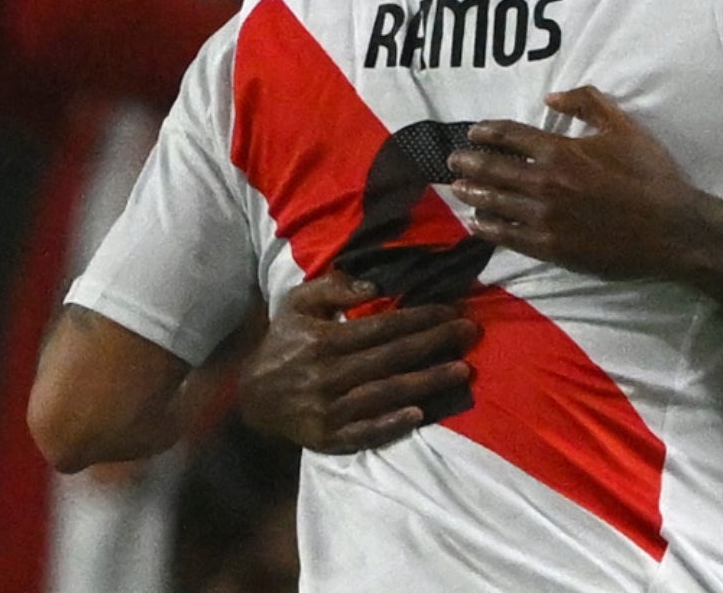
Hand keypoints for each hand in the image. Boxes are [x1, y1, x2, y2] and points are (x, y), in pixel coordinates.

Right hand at [238, 271, 479, 453]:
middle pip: (392, 357)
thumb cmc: (283, 344)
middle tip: (470, 333)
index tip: (451, 310)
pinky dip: (391, 424)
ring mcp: (328, 408)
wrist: (252, 398)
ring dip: (426, 382)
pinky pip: (364, 432)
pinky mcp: (328, 437)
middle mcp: (328, 374)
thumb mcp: (297, 305)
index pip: (382, 327)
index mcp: (324, 340)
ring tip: (462, 371)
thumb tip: (374, 287)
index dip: (420, 318)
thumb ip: (332, 287)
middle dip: (435, 343)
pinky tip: (420, 415)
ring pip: (386, 393)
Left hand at [446, 86, 701, 280]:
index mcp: (559, 150)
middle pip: (492, 169)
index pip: (509, 136)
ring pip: (494, 203)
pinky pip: (508, 236)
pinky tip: (477, 223)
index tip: (473, 132)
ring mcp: (543, 218)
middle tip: (453, 160)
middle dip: (468, 162)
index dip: (485, 132)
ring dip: (472, 193)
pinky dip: (488, 227)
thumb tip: (550, 96)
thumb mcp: (623, 127)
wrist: (670, 229)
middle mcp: (543, 183)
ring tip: (457, 188)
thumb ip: (587, 103)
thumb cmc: (649, 175)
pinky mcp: (550, 247)